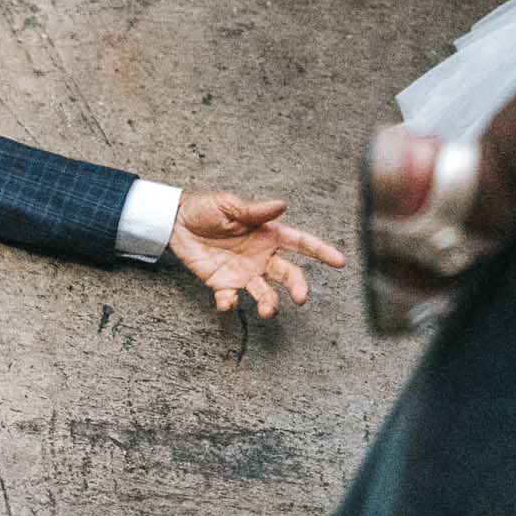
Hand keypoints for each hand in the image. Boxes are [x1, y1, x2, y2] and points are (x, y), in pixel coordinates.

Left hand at [168, 191, 346, 318]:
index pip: (301, 243)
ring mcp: (244, 272)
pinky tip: (227, 301)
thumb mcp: (231, 205)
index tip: (340, 261)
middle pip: (288, 274)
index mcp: (269, 235)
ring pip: (265, 292)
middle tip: (301, 297)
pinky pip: (230, 298)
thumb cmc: (207, 208)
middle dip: (297, 286)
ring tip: (268, 310)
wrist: (176, 221)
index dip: (321, 251)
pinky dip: (229, 303)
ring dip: (269, 303)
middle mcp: (262, 257)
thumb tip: (281, 204)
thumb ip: (255, 210)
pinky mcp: (223, 283)